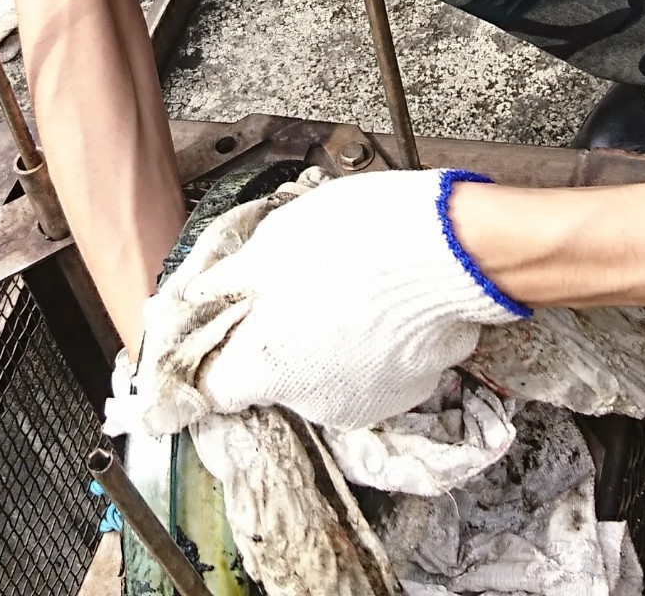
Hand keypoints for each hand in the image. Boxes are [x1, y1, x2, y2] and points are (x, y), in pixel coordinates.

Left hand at [137, 168, 528, 431]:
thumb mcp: (269, 244)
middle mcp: (310, 404)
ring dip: (326, 345)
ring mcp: (365, 405)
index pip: (212, 389)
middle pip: (273, 381)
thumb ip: (225, 283)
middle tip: (291, 291)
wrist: (448, 247)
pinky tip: (379, 307)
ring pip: (325, 378)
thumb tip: (197, 299)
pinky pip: (372, 374)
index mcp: (263, 370)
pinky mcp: (409, 394)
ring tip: (344, 292)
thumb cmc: (353, 239)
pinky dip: (371, 348)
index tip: (218, 333)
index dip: (211, 357)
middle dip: (276, 342)